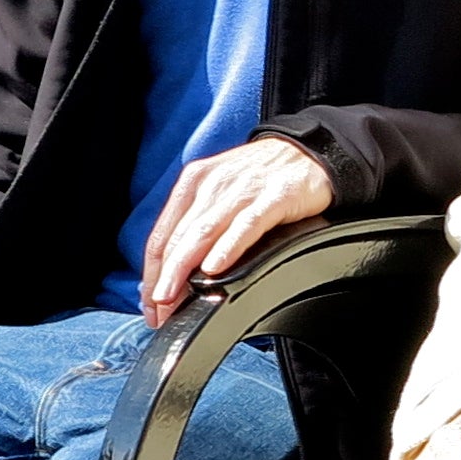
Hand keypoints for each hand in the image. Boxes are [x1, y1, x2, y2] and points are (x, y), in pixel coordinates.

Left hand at [137, 134, 332, 321]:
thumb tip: (178, 269)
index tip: (151, 302)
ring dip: (183, 268)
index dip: (152, 272)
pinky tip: (214, 267)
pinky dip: (227, 248)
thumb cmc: (263, 177)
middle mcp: (213, 184)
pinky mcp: (274, 197)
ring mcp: (243, 189)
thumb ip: (199, 224)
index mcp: (194, 182)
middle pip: (178, 237)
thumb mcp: (221, 192)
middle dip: (163, 278)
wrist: (309, 150)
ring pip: (203, 232)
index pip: (162, 234)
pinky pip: (246, 225)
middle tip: (158, 309)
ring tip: (173, 297)